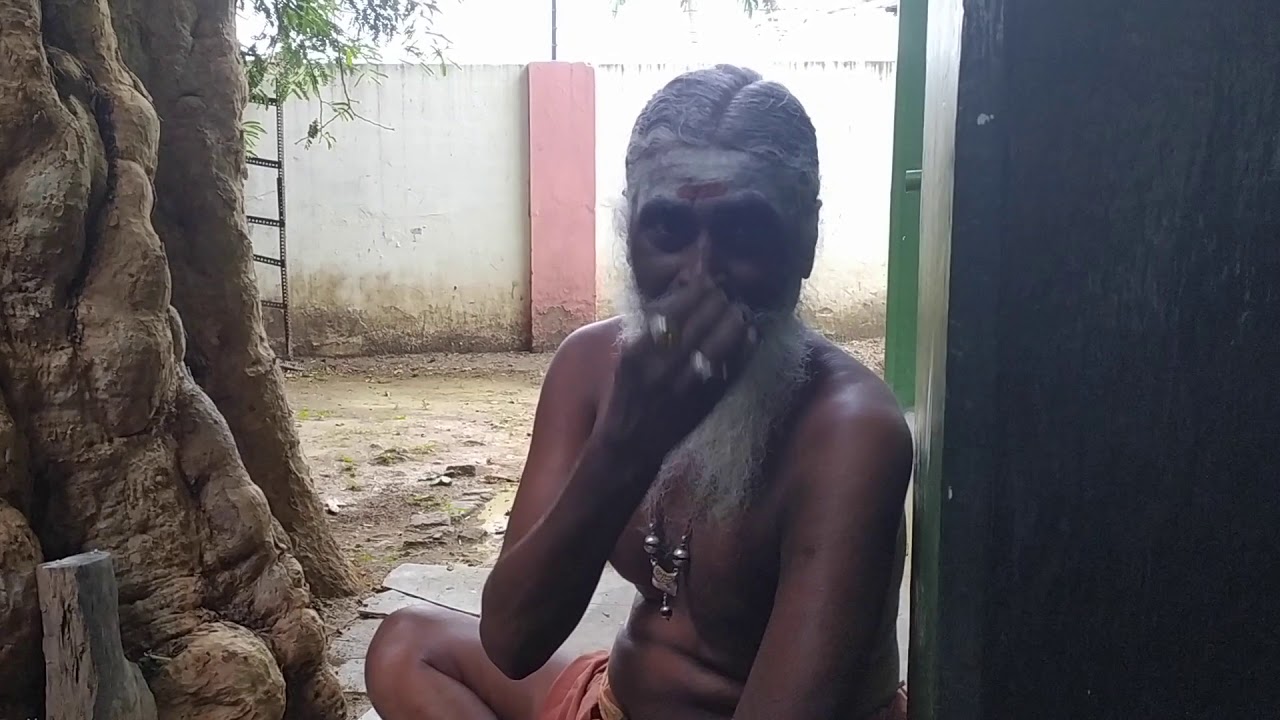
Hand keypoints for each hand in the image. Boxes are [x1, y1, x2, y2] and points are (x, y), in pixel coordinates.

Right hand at [599, 275, 757, 468]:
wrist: (630, 444)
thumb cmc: (629, 392)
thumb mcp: (630, 355)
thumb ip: (653, 324)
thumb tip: (684, 285)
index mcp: (638, 350)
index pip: (675, 308)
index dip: (697, 289)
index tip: (708, 281)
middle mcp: (660, 366)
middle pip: (700, 321)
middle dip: (718, 301)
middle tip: (727, 293)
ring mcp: (684, 385)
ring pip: (718, 342)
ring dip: (734, 320)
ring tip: (739, 311)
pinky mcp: (703, 401)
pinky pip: (731, 368)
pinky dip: (744, 348)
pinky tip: (751, 334)